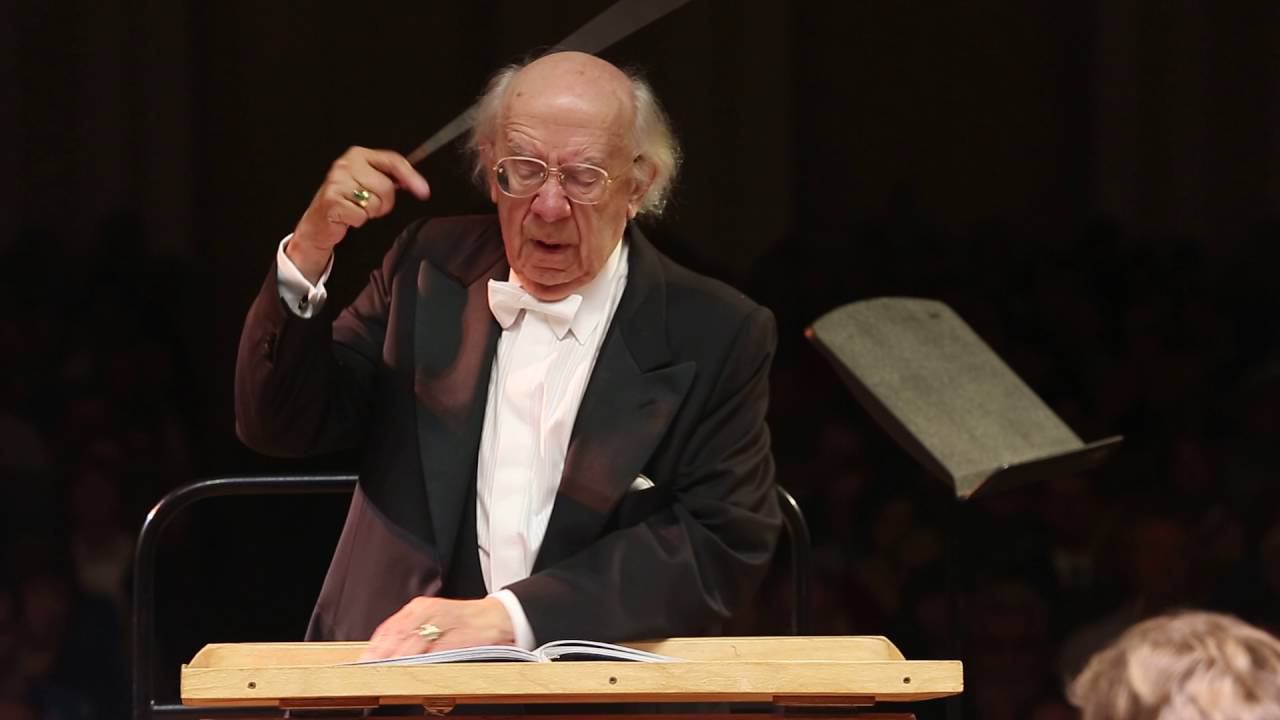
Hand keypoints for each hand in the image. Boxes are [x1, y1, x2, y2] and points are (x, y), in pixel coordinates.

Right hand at [288, 146, 430, 281]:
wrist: (319, 221)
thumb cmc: (347, 200)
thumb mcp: (368, 181)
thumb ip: (390, 177)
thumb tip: (416, 183)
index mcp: (358, 154)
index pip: (392, 160)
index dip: (410, 176)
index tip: (423, 191)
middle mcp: (345, 164)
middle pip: (386, 186)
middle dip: (384, 202)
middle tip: (369, 204)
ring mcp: (337, 182)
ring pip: (375, 202)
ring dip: (371, 212)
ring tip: (357, 208)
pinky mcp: (332, 201)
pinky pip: (362, 215)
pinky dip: (359, 220)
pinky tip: (348, 216)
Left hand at [359, 596, 515, 660]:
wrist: (497, 617)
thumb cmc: (463, 621)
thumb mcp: (433, 619)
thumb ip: (410, 632)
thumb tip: (384, 653)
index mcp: (420, 607)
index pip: (389, 628)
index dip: (374, 647)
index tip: (363, 663)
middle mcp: (429, 612)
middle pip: (398, 636)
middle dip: (382, 655)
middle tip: (368, 671)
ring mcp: (443, 623)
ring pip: (413, 644)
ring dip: (397, 660)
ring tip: (384, 673)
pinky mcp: (457, 637)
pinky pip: (435, 651)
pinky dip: (421, 662)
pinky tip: (410, 671)